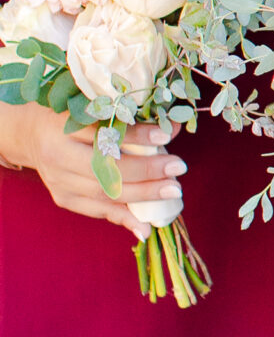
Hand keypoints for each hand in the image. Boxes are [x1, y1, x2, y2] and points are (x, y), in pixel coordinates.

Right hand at [0, 107, 185, 234]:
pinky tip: (146, 227)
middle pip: (105, 169)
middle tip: (177, 168)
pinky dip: (124, 218)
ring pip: (104, 193)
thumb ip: (128, 119)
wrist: (33, 135)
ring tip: (171, 192)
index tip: (166, 136)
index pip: (104, 134)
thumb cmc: (73, 116)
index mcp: (64, 126)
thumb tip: (172, 127)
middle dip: (146, 171)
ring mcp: (60, 181)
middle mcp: (58, 156)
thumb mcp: (94, 109)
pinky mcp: (65, 199)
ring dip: (142, 195)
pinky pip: (98, 211)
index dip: (136, 136)